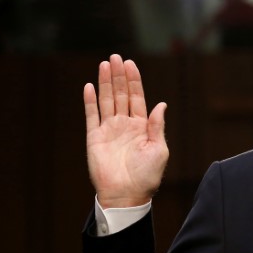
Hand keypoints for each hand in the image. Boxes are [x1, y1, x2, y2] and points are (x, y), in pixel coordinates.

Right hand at [83, 54, 168, 208]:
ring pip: (106, 100)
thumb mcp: (159, 149)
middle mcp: (124, 125)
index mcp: (141, 127)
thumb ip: (157, 126)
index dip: (134, 81)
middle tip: (115, 57)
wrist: (126, 194)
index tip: (130, 64)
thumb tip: (161, 104)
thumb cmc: (147, 176)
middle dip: (118, 76)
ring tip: (104, 64)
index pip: (137, 98)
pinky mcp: (95, 138)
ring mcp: (109, 130)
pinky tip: (90, 86)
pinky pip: (91, 116)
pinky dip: (90, 101)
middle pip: (120, 94)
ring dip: (105, 82)